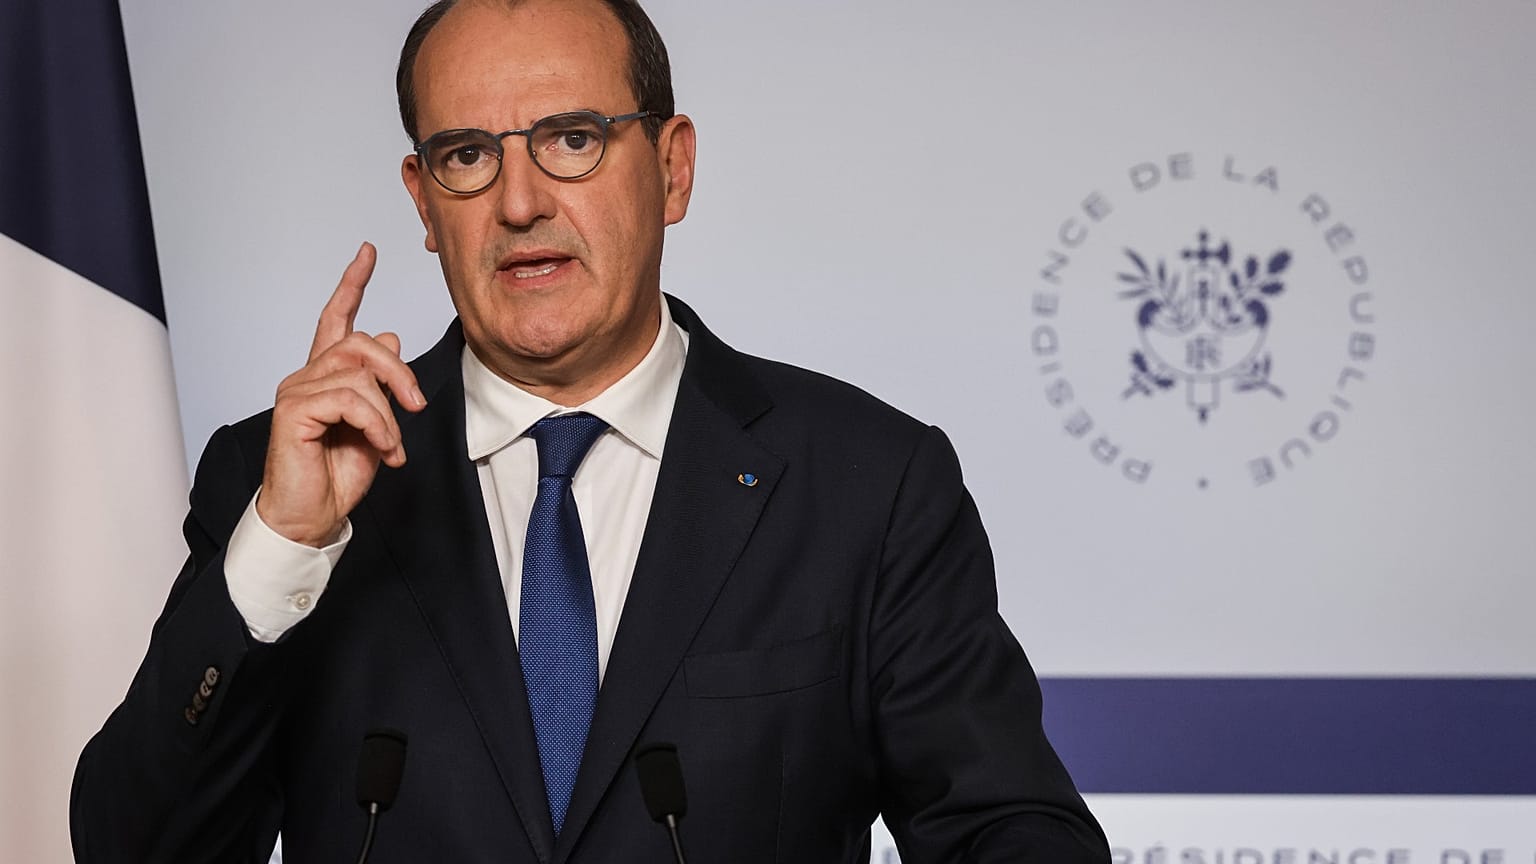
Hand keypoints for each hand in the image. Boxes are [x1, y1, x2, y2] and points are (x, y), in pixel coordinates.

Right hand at [256, 242, 426, 546]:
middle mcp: (306, 376)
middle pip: (362, 343)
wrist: (312, 516)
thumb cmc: (338, 475)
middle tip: (416, 406)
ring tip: (391, 446)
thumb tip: (391, 335)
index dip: (352, 284)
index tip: (367, 253)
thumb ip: (382, 385)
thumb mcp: (376, 425)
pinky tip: (380, 448)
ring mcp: (296, 391)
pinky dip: (376, 424)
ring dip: (389, 414)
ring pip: (361, 375)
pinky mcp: (293, 411)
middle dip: (399, 372)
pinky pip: (351, 399)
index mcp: (325, 376)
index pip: (336, 319)